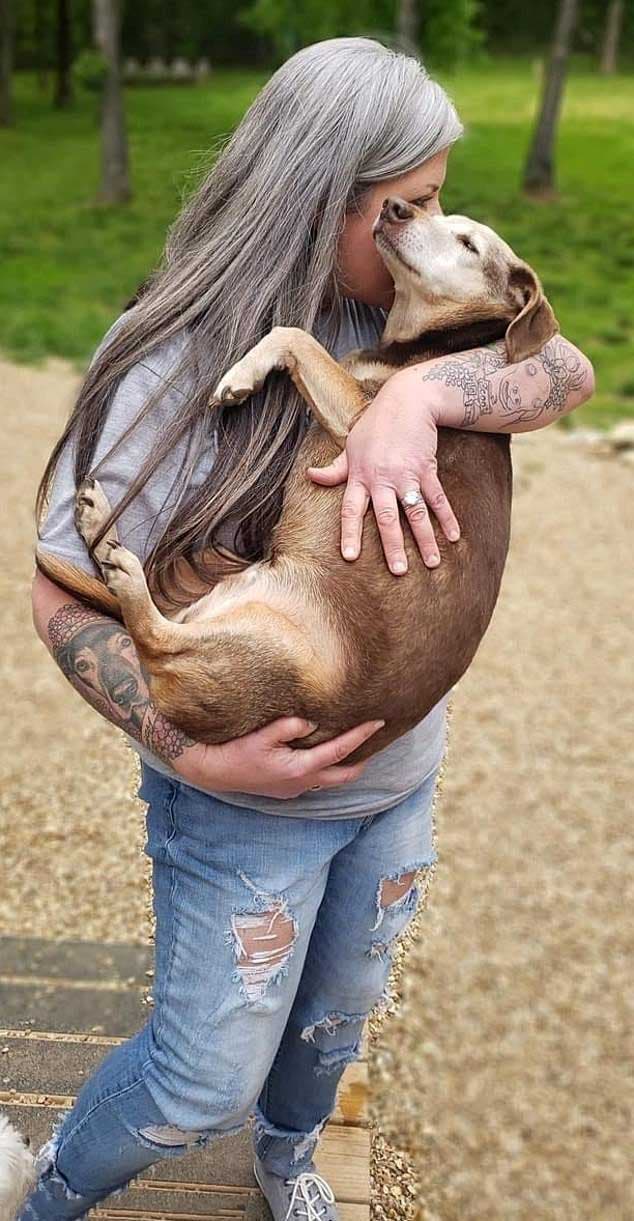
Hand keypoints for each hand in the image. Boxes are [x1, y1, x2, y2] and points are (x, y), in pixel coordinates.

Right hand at [173, 716, 384, 799]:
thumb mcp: (261, 734)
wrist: (212, 771)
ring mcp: (294, 790)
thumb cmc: (235, 751)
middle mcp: (301, 783)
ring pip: (330, 780)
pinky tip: (324, 755)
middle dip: (363, 759)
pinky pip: (316, 780)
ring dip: (344, 765)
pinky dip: (327, 768)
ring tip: (354, 746)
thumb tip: (311, 721)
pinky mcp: (286, 790)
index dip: (361, 736)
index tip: (378, 722)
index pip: (340, 751)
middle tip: (375, 740)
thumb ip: (288, 727)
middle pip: (345, 775)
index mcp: (299, 768)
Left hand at [308, 367, 460, 574]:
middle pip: (387, 518)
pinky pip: (437, 498)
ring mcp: (406, 474)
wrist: (408, 399)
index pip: (350, 510)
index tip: (350, 557)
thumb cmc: (376, 424)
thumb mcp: (351, 445)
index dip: (350, 533)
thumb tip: (310, 476)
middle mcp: (382, 478)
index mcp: (359, 476)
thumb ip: (334, 469)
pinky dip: (447, 518)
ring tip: (432, 563)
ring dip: (425, 539)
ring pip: (416, 513)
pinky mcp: (427, 469)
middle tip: (399, 571)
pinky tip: (453, 537)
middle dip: (393, 546)